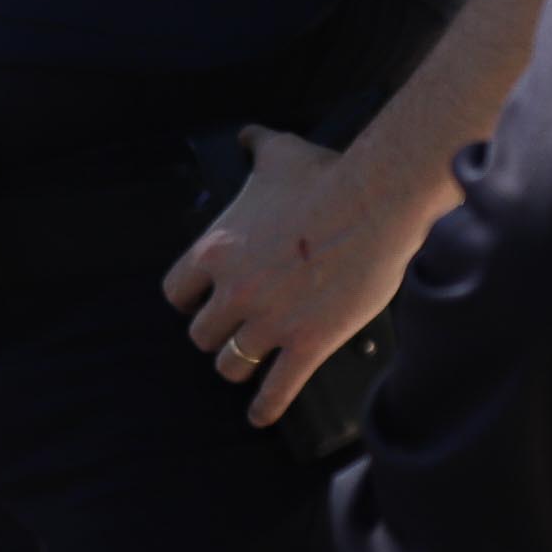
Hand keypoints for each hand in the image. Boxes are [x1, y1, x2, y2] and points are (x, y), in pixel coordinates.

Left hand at [163, 121, 447, 427]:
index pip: (177, 293)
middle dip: (217, 333)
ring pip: (232, 364)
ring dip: (237, 366)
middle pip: (202, 335)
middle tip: (233, 331)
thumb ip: (254, 146)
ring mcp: (269, 321)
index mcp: (216, 250)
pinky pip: (275, 389)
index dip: (190, 301)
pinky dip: (266, 407)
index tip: (200, 303)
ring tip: (246, 366)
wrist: (374, 202)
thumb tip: (246, 134)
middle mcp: (234, 291)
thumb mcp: (278, 153)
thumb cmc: (326, 176)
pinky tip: (261, 416)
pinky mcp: (307, 344)